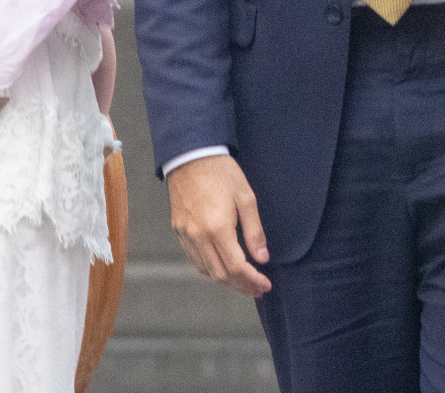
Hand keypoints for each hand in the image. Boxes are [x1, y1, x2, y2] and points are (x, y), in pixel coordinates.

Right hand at [166, 154, 271, 296]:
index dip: (252, 280)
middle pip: (220, 274)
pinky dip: (209, 269)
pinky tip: (221, 267)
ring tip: (243, 282)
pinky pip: (194, 259)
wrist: (191, 156)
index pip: (236, 267)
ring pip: (205, 270)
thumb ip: (254, 231)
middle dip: (241, 285)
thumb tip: (262, 258)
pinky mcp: (179, 230)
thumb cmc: (222, 173)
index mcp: (218, 228)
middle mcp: (199, 236)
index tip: (265, 285)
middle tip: (257, 288)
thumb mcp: (246, 198)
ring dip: (225, 280)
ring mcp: (186, 235)